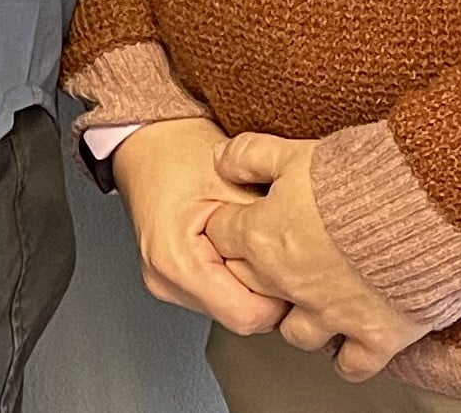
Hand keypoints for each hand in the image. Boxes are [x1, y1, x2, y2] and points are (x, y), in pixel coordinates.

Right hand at [107, 118, 289, 335]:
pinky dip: (239, 279)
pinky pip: (222, 298)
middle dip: (268, 290)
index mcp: (175, 262)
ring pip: (234, 311)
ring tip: (256, 244)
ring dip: (254, 286)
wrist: (150, 142)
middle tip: (279, 250)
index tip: (292, 265)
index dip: (279, 295)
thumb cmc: (182, 154)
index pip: (248, 316)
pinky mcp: (174, 282)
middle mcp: (165, 281)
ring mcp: (166, 285)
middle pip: (242, 317)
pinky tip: (240, 249)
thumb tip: (310, 263)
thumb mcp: (237, 186)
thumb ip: (269, 229)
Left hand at [203, 132, 425, 378]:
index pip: (220, 237)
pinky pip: (351, 364)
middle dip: (255, 272)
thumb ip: (250, 155)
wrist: (430, 208)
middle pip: (250, 287)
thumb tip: (220, 161)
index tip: (243, 219)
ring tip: (311, 300)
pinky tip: (350, 340)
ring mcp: (332, 314)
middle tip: (274, 257)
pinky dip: (348, 356)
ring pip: (295, 333)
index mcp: (264, 237)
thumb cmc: (367, 176)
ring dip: (299, 318)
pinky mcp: (376, 335)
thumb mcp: (296, 151)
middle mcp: (291, 283)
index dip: (231, 225)